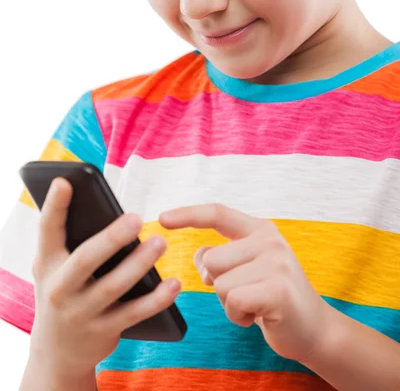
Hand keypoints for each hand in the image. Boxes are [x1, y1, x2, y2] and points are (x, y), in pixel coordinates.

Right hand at [30, 178, 180, 380]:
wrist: (57, 352)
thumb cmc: (63, 291)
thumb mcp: (53, 267)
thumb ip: (66, 239)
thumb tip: (91, 200)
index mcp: (47, 264)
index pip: (47, 231)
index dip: (54, 206)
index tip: (66, 181)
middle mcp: (59, 289)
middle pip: (85, 261)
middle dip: (110, 239)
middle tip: (136, 218)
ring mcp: (80, 313)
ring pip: (112, 288)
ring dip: (138, 265)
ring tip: (160, 244)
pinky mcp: (103, 331)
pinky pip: (134, 314)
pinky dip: (156, 299)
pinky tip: (174, 284)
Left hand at [160, 203, 330, 363]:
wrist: (314, 328)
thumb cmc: (272, 297)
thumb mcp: (248, 268)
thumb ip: (223, 256)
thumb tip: (201, 260)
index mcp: (260, 230)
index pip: (218, 213)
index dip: (188, 214)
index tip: (161, 218)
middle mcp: (269, 240)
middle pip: (210, 260)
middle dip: (218, 284)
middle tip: (246, 293)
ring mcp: (277, 263)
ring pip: (219, 283)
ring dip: (229, 303)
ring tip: (255, 304)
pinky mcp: (278, 289)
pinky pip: (232, 301)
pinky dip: (238, 316)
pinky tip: (259, 316)